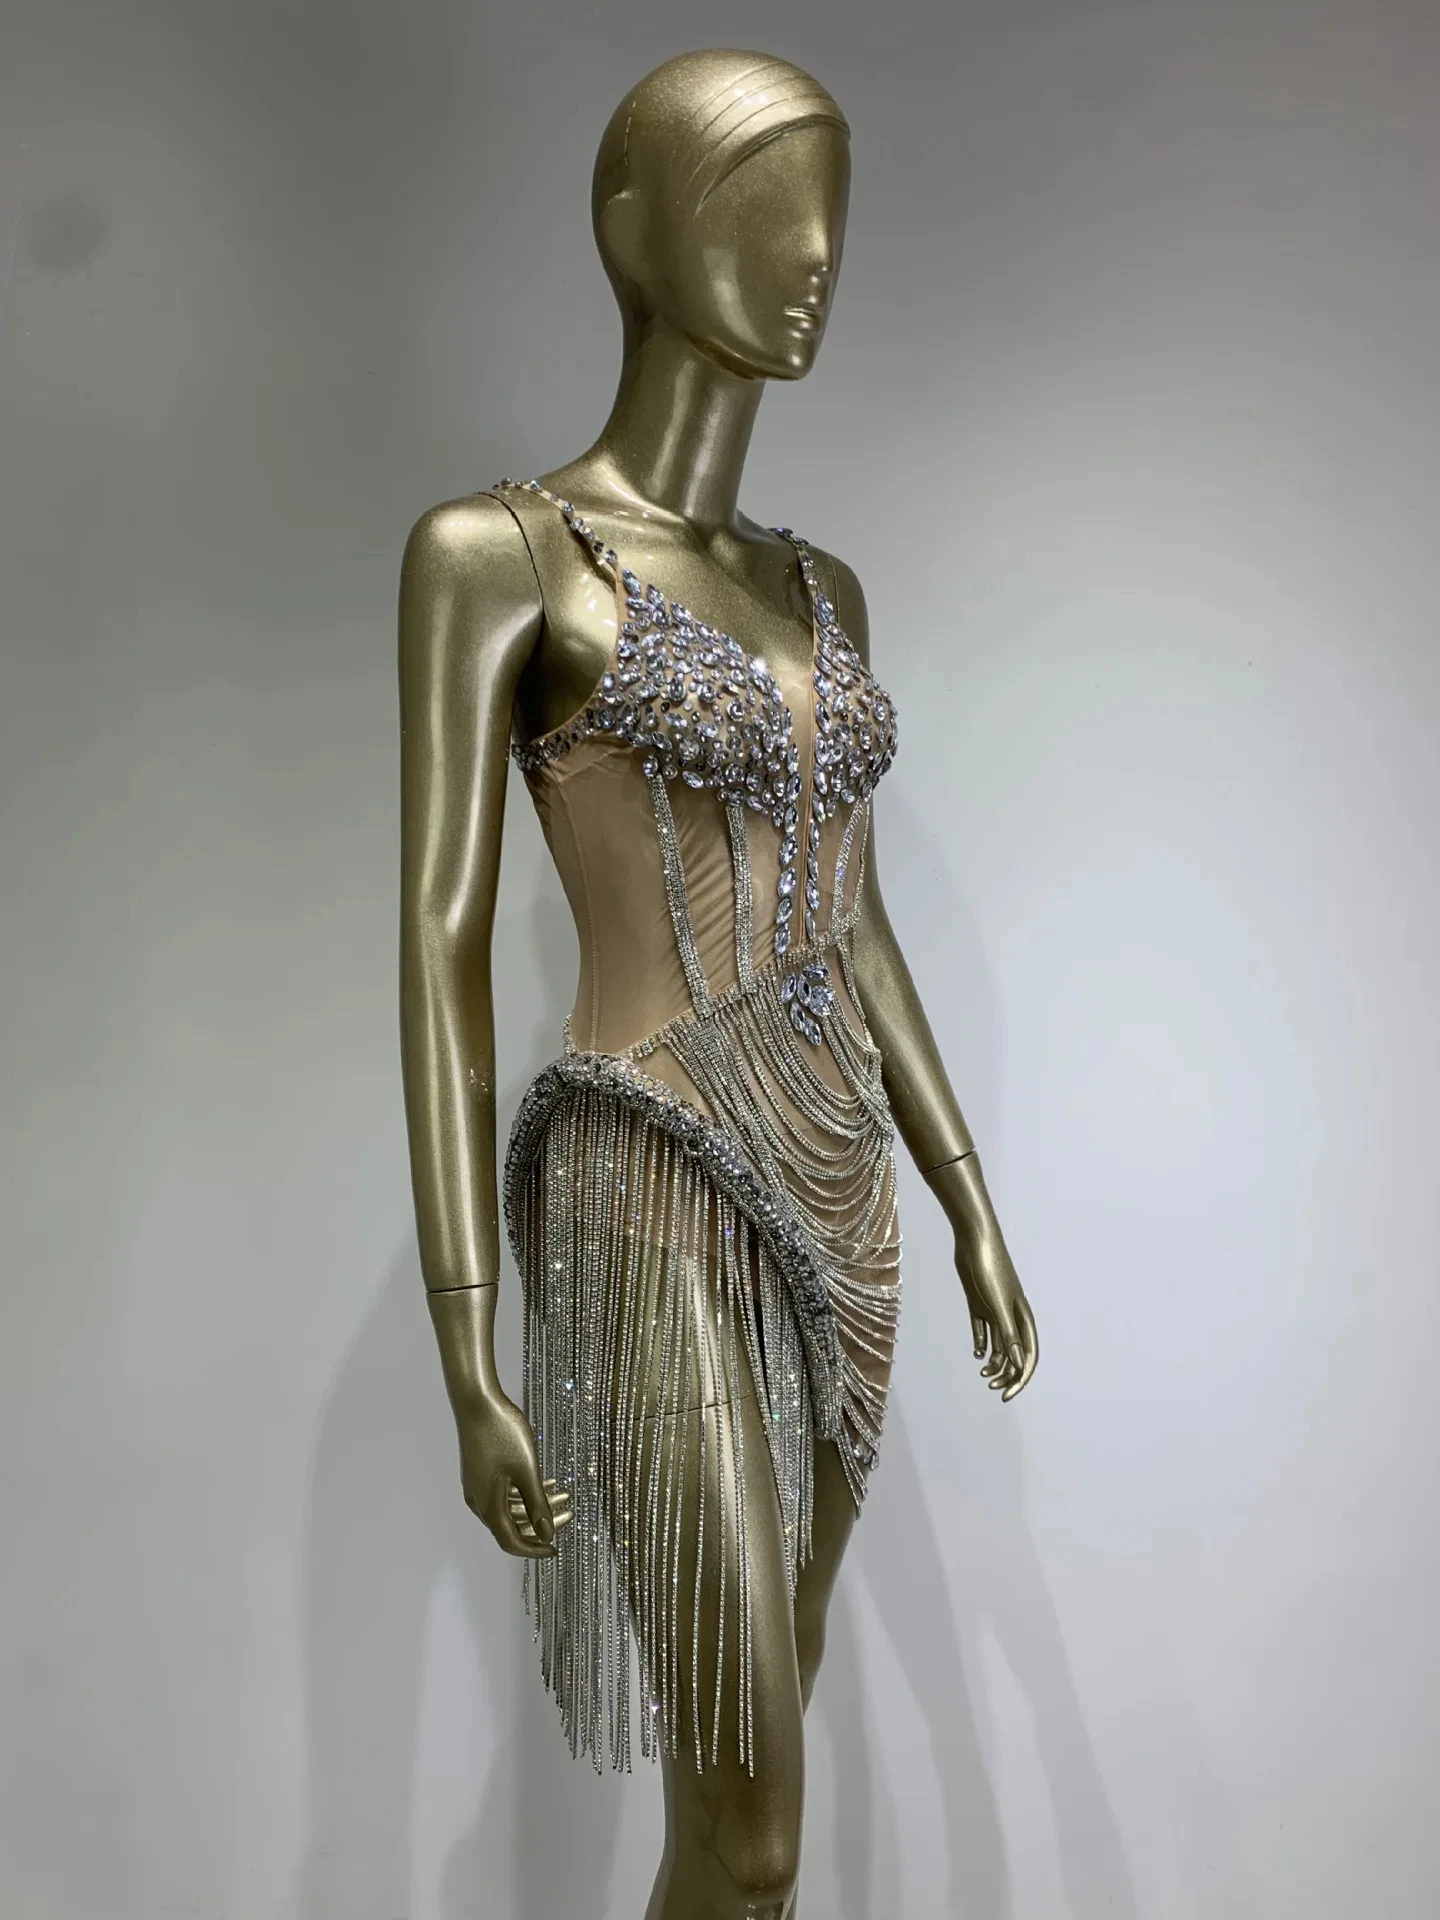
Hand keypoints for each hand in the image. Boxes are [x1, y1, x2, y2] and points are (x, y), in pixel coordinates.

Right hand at [454, 1389, 572, 1556]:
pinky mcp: (481, 1472)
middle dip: (541, 1524)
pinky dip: (525, 1492)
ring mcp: (478, 1486)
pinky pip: (504, 1492)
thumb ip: (537, 1505)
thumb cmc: (502, 1434)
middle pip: (511, 1525)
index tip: (555, 1549)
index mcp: (488, 1506)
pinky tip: (547, 1482)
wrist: (477, 1402)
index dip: (534, 1550)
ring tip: (564, 1493)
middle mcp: (479, 1501)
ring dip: (536, 1505)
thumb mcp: (527, 1471)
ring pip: (510, 1507)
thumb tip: (546, 1536)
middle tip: (569, 1514)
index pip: (510, 1542)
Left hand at [955, 1232, 1038, 1402]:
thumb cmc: (989, 1269)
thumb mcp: (997, 1305)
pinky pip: (983, 1329)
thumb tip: (1016, 1364)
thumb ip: (1007, 1334)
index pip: (1028, 1355)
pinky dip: (981, 1342)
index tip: (1006, 1394)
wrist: (973, 1239)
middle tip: (991, 1387)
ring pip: (999, 1343)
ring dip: (994, 1361)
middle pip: (1015, 1353)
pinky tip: (976, 1353)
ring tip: (982, 1372)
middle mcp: (1011, 1314)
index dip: (1020, 1377)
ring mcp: (994, 1309)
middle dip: (1007, 1373)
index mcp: (1022, 1316)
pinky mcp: (978, 1302)